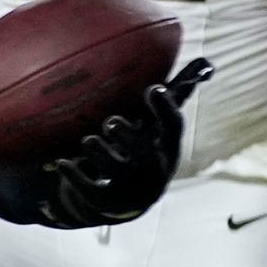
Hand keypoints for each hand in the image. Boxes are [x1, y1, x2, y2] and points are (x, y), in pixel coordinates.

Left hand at [11, 58, 207, 228]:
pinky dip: (74, 174)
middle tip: (112, 122)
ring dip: (100, 152)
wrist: (126, 202)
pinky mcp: (106, 203)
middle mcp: (153, 169)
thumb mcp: (158, 131)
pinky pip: (89, 189)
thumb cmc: (143, 151)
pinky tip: (62, 162)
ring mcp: (131, 188)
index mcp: (167, 147)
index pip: (172, 127)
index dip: (165, 109)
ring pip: (116, 170)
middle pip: (146, 153)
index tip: (152, 88)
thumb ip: (172, 101)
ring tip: (89, 140)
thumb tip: (204, 63)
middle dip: (129, 136)